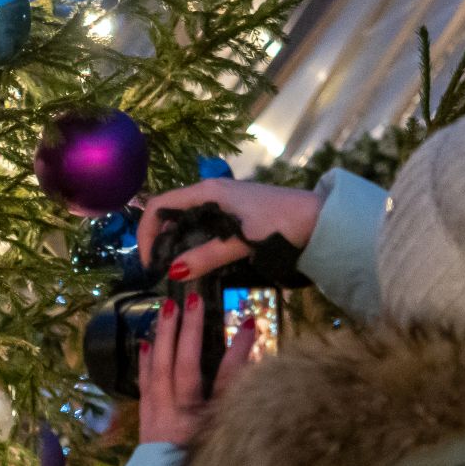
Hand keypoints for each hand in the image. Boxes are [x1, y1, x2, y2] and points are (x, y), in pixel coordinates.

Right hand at [137, 179, 325, 282]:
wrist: (318, 218)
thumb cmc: (281, 223)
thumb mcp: (242, 241)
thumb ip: (207, 256)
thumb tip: (172, 273)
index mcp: (207, 193)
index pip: (159, 206)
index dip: (146, 233)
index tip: (150, 263)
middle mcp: (209, 194)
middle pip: (168, 213)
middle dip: (158, 240)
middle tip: (159, 271)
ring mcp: (221, 203)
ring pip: (183, 221)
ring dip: (173, 244)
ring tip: (174, 270)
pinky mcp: (231, 214)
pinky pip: (199, 226)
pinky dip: (190, 243)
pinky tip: (195, 261)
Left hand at [138, 291, 258, 446]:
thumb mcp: (229, 442)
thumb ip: (238, 405)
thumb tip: (253, 370)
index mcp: (207, 426)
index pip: (227, 382)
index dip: (237, 352)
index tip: (248, 322)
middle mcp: (180, 419)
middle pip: (185, 368)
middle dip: (190, 332)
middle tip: (194, 300)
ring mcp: (158, 419)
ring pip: (160, 371)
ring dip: (165, 337)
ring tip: (168, 308)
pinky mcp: (146, 421)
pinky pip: (145, 385)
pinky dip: (146, 363)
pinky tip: (146, 343)